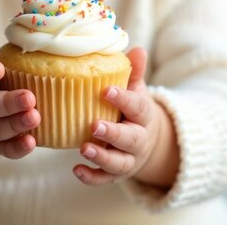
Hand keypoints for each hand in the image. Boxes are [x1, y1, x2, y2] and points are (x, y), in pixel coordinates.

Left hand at [73, 48, 177, 187]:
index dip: (123, 99)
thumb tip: (136, 48)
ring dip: (102, 157)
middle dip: (113, 133)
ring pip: (119, 162)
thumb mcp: (137, 91)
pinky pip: (105, 179)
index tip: (107, 91)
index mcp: (144, 115)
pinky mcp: (117, 173)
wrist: (149, 142)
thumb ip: (134, 73)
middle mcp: (139, 139)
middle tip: (94, 125)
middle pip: (130, 139)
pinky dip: (92, 177)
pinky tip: (76, 170)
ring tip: (83, 149)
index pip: (136, 107)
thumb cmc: (133, 110)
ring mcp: (129, 159)